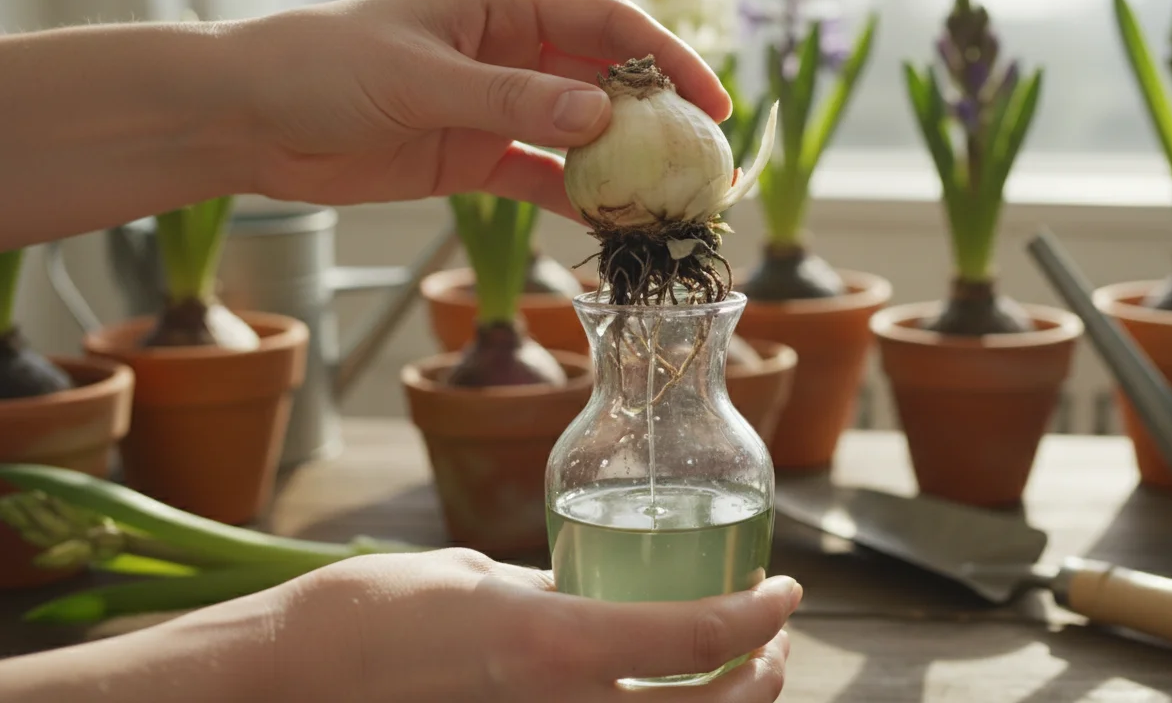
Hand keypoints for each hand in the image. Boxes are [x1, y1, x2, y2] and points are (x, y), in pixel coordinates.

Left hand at [234, 0, 731, 222]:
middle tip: (704, 160)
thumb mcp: (421, 79)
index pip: (604, 23)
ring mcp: (493, 109)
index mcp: (498, 6)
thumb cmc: (322, 69)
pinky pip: (537, 178)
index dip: (665, 57)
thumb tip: (601, 117)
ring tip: (670, 198)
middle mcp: (506, 53)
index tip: (711, 100)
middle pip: (603, 80)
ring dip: (621, 164)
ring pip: (577, 135)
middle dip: (656, 117)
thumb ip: (511, 100)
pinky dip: (572, 199)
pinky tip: (608, 222)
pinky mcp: (472, 159)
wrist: (249, 121)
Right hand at [277, 549, 797, 701]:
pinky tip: (654, 696)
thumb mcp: (469, 578)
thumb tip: (578, 594)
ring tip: (732, 672)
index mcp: (557, 645)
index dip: (759, 615)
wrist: (287, 683)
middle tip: (769, 639)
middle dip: (758, 676)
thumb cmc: (362, 615)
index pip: (698, 637)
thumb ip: (540, 592)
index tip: (785, 592)